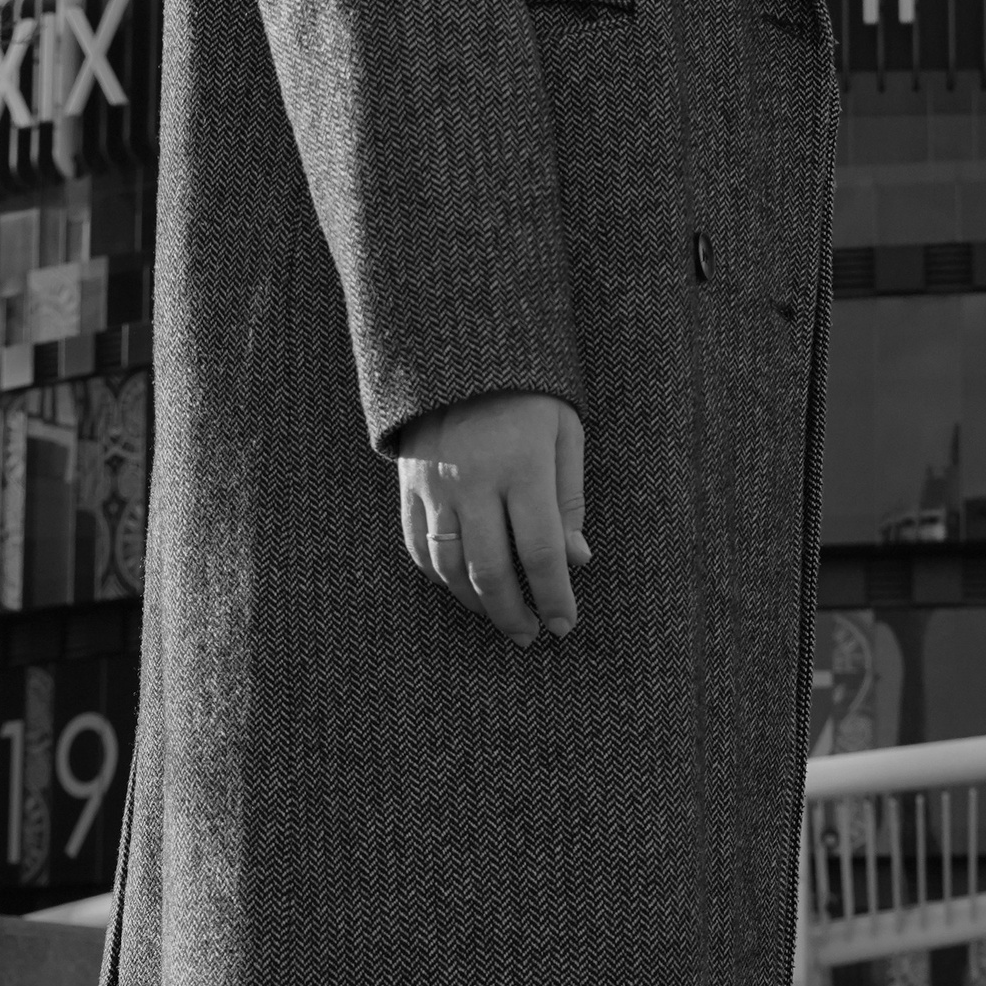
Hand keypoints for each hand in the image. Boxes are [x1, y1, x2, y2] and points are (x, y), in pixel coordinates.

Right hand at [396, 392, 589, 645]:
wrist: (459, 350)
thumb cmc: (527, 393)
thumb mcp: (564, 432)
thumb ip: (569, 499)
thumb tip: (576, 560)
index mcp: (522, 467)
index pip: (540, 552)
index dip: (554, 597)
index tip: (565, 624)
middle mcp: (474, 481)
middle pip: (490, 570)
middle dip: (513, 613)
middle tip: (531, 635)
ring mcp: (435, 485)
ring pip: (449, 566)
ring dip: (476, 602)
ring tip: (500, 616)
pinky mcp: (408, 484)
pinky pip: (417, 545)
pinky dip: (438, 575)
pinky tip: (460, 586)